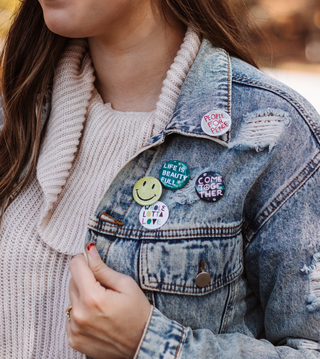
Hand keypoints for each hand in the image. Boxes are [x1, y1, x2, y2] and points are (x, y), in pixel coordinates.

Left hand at [66, 243, 150, 358]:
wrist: (143, 343)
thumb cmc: (138, 312)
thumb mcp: (125, 284)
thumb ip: (102, 268)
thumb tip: (89, 250)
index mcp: (92, 297)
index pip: (75, 266)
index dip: (83, 259)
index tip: (92, 261)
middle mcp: (79, 314)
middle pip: (72, 281)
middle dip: (85, 278)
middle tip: (104, 286)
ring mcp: (74, 329)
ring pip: (71, 298)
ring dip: (82, 296)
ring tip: (102, 303)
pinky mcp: (74, 339)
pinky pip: (70, 316)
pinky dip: (81, 312)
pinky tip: (97, 316)